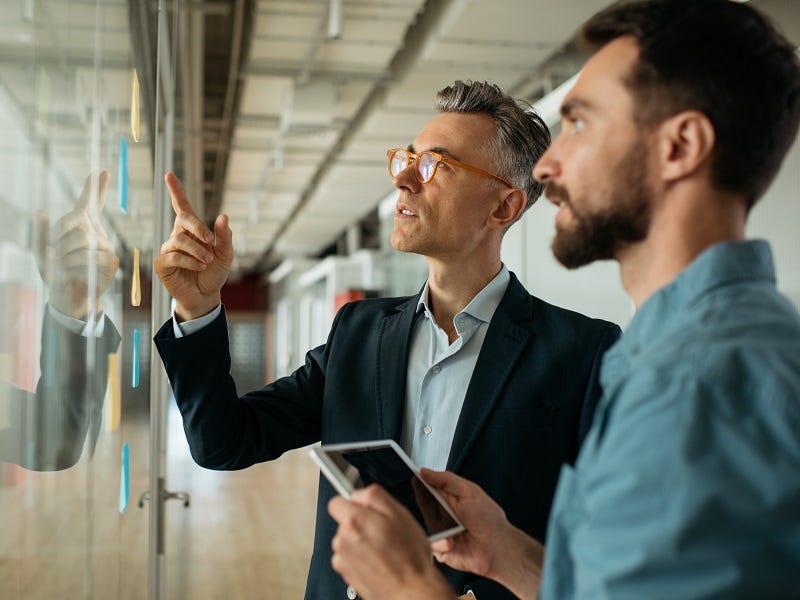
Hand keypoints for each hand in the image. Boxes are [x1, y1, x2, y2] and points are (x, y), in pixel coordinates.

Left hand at [35, 171, 118, 318]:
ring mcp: (106, 246)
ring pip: (83, 239)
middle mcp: (97, 233)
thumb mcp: (40, 251)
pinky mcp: (111, 261)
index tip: (100, 171)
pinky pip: (91, 256)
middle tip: (50, 252)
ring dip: (64, 254)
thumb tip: (40, 212)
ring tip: (60, 266)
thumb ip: (40, 232)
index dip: (94, 187)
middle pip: (78, 221)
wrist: (68, 296)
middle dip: (58, 234)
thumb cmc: (55, 272)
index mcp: (82, 227)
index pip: (90, 203)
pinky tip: (71, 273)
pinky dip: (74, 265)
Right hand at [154, 172, 232, 319]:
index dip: (176, 191)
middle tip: (211, 240)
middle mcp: (178, 236)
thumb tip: (223, 216)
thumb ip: (225, 236)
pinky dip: (190, 260)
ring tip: (207, 261)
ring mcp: (169, 249)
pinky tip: (199, 266)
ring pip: (180, 240)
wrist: (206, 295)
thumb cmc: (214, 273)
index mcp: (192, 230)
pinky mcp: (163, 264)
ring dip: (197, 250)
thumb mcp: (225, 254)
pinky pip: (174, 256)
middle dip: (198, 227)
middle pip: (183, 219)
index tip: (169, 174)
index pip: (182, 207)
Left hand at [328, 485, 456, 599]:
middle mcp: (343, 540)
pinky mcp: (346, 574)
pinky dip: (359, 558)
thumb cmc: (409, 556)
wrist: (411, 590)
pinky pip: (348, 558)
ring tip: (383, 550)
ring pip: (347, 541)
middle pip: (344, 522)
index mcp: (354, 521)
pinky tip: (377, 561)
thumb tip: (358, 494)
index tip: (363, 509)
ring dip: (360, 542)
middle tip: (382, 532)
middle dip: (360, 524)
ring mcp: (343, 559)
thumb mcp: (399, 512)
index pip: (336, 502)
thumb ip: (373, 495)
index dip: (352, 503)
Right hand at [423, 469, 542, 598]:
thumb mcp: (469, 492)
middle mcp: (444, 515)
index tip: (415, 475)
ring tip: (449, 522)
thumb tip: (425, 471)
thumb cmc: (489, 520)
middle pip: (424, 504)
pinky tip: (451, 541)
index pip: (430, 489)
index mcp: (450, 500)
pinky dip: (441, 542)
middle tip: (424, 492)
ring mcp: (441, 533)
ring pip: (423, 524)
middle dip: (422, 497)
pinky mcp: (441, 551)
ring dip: (434, 520)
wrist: (499, 548)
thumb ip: (447, 479)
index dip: (421, 482)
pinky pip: (431, 545)